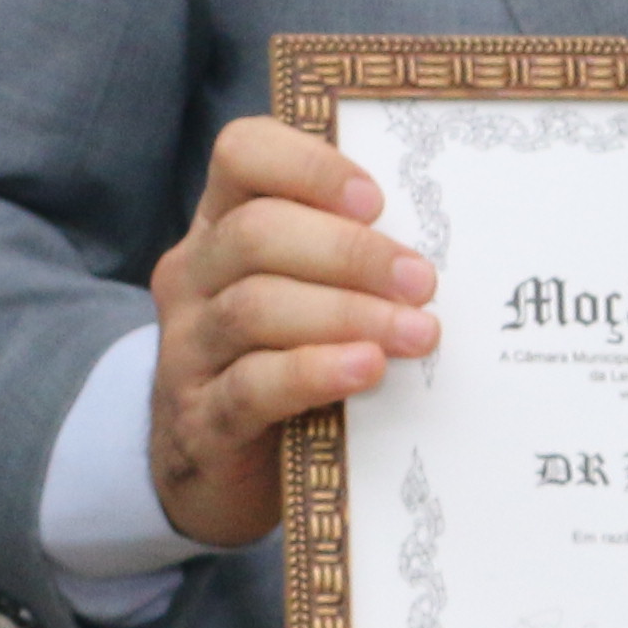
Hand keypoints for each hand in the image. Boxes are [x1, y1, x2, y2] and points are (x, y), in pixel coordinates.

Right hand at [145, 117, 436, 548]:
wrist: (213, 474)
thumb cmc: (281, 361)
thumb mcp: (302, 294)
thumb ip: (346, 259)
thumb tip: (440, 246)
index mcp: (222, 225)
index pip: (242, 153)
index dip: (309, 166)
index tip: (376, 200)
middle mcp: (195, 275)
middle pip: (256, 234)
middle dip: (349, 252)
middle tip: (421, 281)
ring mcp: (188, 349)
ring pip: (255, 307)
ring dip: (347, 313)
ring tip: (417, 333)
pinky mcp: (201, 420)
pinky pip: (253, 384)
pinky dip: (315, 371)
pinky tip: (366, 369)